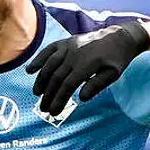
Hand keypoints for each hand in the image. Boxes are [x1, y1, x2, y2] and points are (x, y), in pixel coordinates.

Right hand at [26, 19, 149, 115]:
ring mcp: (68, 46)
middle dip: (48, 95)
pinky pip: (48, 50)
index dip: (59, 99)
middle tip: (44, 109)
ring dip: (41, 80)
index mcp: (86, 64)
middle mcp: (74, 54)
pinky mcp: (66, 42)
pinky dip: (38, 59)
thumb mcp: (112, 74)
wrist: (119, 37)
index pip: (68, 85)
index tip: (53, 112)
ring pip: (49, 64)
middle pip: (56, 77)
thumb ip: (97, 85)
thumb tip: (81, 98)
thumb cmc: (116, 60)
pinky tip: (30, 70)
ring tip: (37, 93)